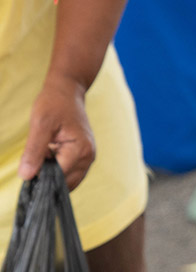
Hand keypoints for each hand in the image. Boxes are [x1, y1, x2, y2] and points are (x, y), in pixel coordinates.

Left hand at [19, 75, 95, 190]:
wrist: (67, 92)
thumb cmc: (54, 104)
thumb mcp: (40, 125)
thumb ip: (33, 152)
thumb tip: (26, 176)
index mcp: (81, 150)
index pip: (58, 178)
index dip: (40, 177)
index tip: (28, 168)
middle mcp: (89, 156)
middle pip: (65, 184)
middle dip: (47, 178)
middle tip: (34, 161)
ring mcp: (88, 157)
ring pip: (67, 182)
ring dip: (52, 175)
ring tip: (43, 156)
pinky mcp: (84, 156)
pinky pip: (69, 174)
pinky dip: (57, 171)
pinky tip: (48, 158)